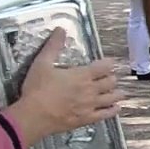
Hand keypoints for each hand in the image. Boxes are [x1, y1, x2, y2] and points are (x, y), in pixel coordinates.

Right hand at [4, 28, 121, 144]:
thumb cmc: (37, 89)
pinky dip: (114, 110)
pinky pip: (107, 114)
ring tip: (115, 91)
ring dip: (116, 93)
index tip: (107, 64)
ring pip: (113, 97)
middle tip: (108, 78)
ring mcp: (91, 105)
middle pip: (111, 81)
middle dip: (111, 78)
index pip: (106, 66)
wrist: (32, 116)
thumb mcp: (42, 63)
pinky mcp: (88, 119)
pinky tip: (115, 107)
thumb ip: (53, 46)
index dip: (109, 63)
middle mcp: (91, 89)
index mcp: (82, 74)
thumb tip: (61, 29)